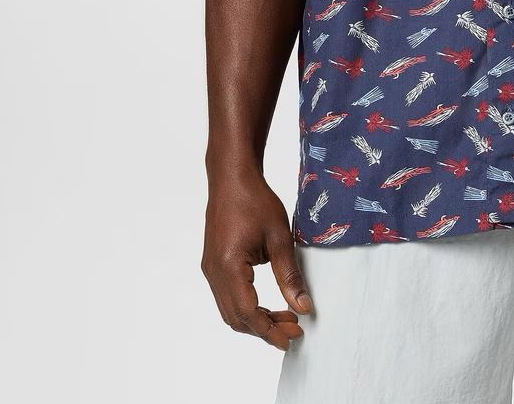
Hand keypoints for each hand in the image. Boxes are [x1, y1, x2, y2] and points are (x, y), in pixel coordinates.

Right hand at [201, 166, 313, 349]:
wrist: (232, 177)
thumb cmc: (256, 201)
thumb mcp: (280, 237)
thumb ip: (289, 276)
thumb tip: (303, 308)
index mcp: (229, 266)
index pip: (248, 312)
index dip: (270, 330)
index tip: (293, 336)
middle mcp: (214, 272)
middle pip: (236, 317)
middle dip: (265, 329)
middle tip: (294, 330)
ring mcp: (210, 269)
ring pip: (229, 310)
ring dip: (256, 320)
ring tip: (285, 318)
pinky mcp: (212, 264)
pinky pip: (227, 297)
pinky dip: (246, 307)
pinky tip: (267, 304)